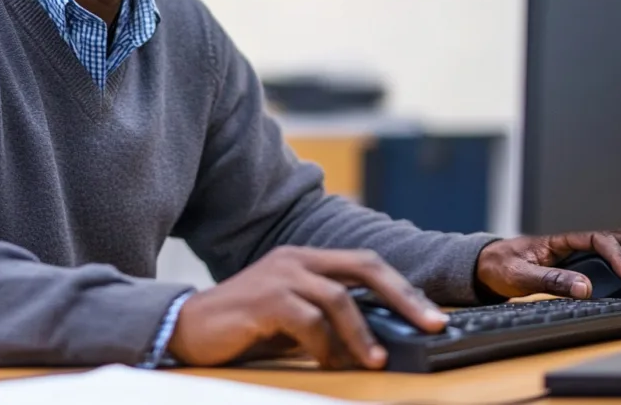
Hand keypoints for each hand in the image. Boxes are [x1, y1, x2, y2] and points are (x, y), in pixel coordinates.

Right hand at [167, 245, 448, 369]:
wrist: (188, 327)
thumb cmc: (244, 325)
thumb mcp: (293, 318)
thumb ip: (326, 317)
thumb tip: (374, 339)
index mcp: (305, 258)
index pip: (366, 263)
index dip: (402, 287)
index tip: (432, 314)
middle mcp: (296, 258)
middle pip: (364, 267)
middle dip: (403, 296)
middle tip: (431, 324)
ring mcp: (280, 275)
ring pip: (339, 298)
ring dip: (363, 333)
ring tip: (377, 360)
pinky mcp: (265, 298)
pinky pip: (309, 320)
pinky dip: (326, 345)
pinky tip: (329, 363)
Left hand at [476, 227, 620, 299]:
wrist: (485, 266)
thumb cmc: (500, 265)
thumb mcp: (520, 275)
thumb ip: (550, 280)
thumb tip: (585, 288)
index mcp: (556, 232)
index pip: (595, 235)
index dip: (616, 254)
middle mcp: (570, 233)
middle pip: (615, 231)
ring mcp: (576, 245)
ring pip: (617, 240)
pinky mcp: (579, 257)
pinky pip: (611, 252)